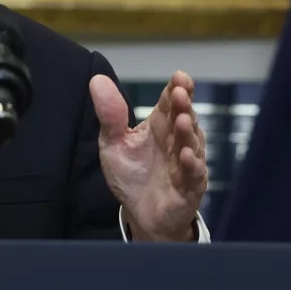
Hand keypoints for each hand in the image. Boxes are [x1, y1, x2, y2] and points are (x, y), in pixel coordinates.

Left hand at [89, 71, 206, 240]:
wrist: (139, 212)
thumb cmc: (131, 173)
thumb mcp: (113, 142)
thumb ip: (109, 114)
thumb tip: (96, 79)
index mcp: (159, 126)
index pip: (170, 102)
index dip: (176, 88)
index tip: (179, 77)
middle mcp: (177, 140)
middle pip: (184, 118)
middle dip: (183, 105)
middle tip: (180, 92)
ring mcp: (186, 162)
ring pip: (191, 144)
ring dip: (188, 132)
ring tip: (182, 120)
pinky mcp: (190, 186)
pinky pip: (194, 174)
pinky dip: (192, 164)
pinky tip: (186, 155)